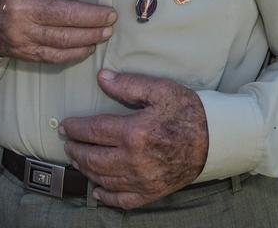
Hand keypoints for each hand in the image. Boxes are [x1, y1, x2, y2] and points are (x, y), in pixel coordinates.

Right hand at [0, 0, 116, 63]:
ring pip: (65, 38)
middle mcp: (23, 6)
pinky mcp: (22, 50)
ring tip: (107, 31)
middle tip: (113, 14)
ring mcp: (22, 32)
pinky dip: (75, 53)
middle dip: (97, 15)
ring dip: (91, 36)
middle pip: (69, 13)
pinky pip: (54, 56)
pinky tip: (88, 47)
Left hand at [61, 70, 209, 209]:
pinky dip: (107, 197)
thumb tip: (102, 77)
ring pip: (103, 178)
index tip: (64, 126)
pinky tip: (97, 190)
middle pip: (93, 158)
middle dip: (75, 149)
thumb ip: (128, 84)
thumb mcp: (159, 90)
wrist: (214, 139)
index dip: (74, 128)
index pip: (93, 131)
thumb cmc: (187, 111)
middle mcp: (134, 160)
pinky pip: (123, 200)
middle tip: (68, 143)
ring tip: (78, 159)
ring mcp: (142, 179)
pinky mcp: (151, 192)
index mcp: (134, 132)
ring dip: (86, 169)